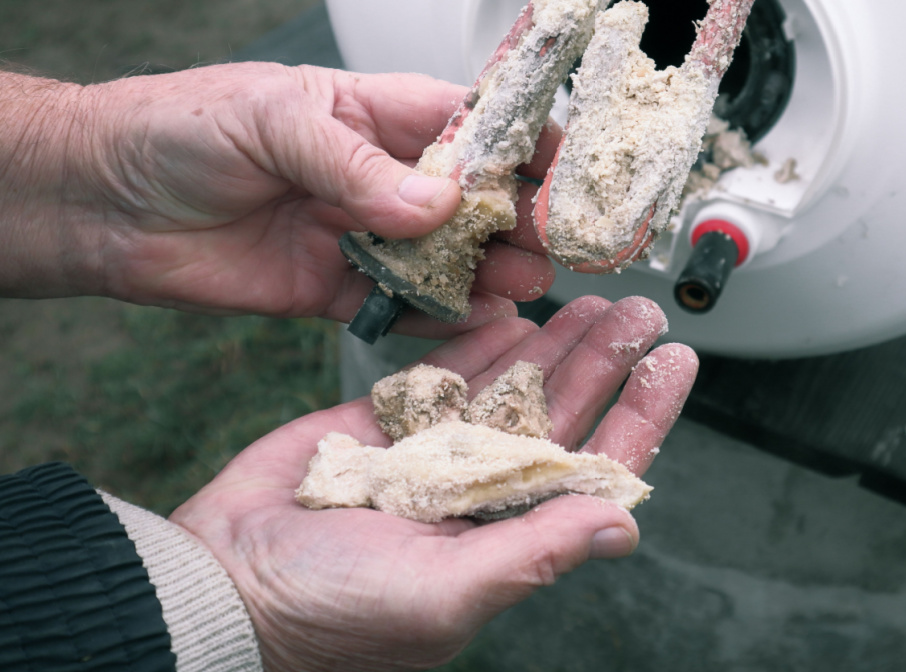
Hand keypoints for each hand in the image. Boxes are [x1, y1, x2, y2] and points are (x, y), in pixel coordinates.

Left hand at [3, 64, 558, 335]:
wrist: (104, 203)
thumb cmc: (182, 129)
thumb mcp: (273, 121)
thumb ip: (356, 164)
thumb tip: (439, 201)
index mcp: (378, 114)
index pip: (476, 123)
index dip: (528, 145)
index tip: (569, 173)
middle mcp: (381, 177)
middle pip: (476, 198)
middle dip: (521, 218)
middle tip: (558, 245)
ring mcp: (361, 236)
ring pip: (447, 256)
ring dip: (490, 269)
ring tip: (527, 284)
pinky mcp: (334, 291)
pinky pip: (400, 306)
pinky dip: (438, 316)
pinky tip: (476, 320)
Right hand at [170, 296, 697, 671]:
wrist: (225, 579)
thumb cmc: (332, 611)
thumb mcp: (444, 590)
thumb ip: (533, 551)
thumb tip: (624, 525)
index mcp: (508, 532)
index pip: (595, 467)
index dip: (639, 415)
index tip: (674, 364)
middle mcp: (482, 488)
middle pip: (563, 411)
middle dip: (606, 362)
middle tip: (642, 311)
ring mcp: (436, 450)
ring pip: (512, 383)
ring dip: (556, 342)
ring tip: (593, 300)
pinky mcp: (387, 420)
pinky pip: (445, 371)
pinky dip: (481, 341)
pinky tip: (516, 312)